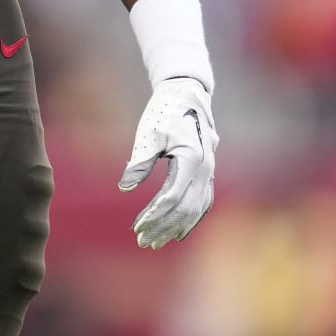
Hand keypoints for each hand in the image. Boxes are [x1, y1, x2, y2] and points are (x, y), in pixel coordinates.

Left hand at [119, 76, 216, 248]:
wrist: (187, 93)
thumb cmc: (165, 112)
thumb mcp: (150, 134)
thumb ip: (140, 162)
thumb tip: (125, 188)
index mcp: (191, 159)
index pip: (172, 197)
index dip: (154, 215)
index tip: (137, 227)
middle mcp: (205, 169)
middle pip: (184, 208)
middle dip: (163, 227)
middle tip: (143, 241)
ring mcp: (209, 171)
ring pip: (196, 208)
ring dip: (176, 227)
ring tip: (157, 241)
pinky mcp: (208, 172)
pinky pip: (203, 202)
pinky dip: (192, 219)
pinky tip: (180, 232)